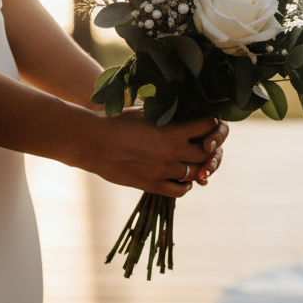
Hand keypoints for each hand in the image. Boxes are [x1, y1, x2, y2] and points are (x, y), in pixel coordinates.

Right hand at [79, 110, 228, 197]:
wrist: (91, 141)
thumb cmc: (118, 121)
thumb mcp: (148, 112)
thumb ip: (170, 117)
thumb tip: (189, 114)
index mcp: (174, 131)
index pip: (208, 126)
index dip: (212, 123)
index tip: (210, 122)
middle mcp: (173, 152)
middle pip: (207, 153)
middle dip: (210, 148)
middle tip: (208, 145)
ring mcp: (163, 170)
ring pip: (196, 172)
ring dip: (199, 167)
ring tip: (197, 162)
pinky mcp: (152, 185)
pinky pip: (180, 190)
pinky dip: (186, 185)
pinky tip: (184, 178)